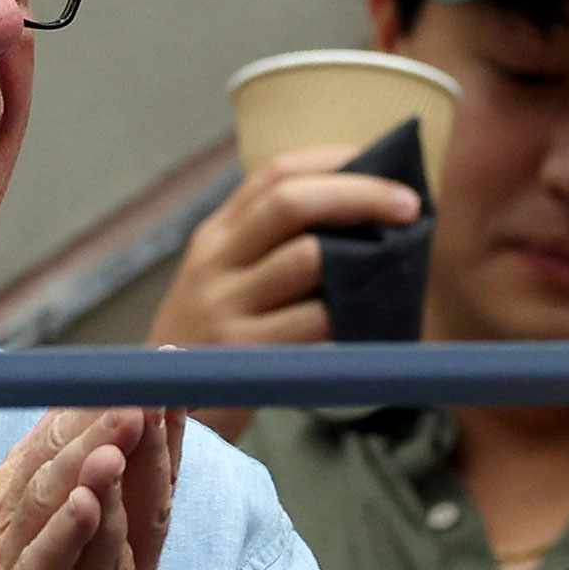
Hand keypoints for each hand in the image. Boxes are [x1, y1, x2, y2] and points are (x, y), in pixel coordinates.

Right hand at [147, 147, 421, 438]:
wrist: (157, 408)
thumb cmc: (212, 340)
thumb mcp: (223, 280)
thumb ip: (271, 245)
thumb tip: (364, 214)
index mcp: (215, 236)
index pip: (273, 174)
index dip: (333, 161)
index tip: (381, 161)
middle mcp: (214, 263)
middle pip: (290, 203)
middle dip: (359, 195)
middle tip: (410, 205)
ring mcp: (225, 307)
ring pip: (306, 259)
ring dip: (362, 257)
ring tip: (398, 264)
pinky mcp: (243, 354)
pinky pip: (315, 325)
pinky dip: (351, 318)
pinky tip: (376, 322)